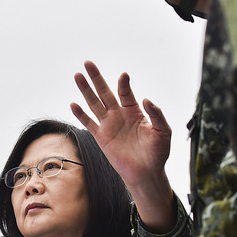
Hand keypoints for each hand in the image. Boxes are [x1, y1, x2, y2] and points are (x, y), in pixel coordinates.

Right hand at [71, 60, 174, 232]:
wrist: (146, 172)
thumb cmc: (157, 152)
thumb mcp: (163, 131)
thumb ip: (156, 114)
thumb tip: (146, 99)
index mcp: (134, 110)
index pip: (125, 92)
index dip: (124, 83)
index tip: (124, 76)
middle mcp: (119, 114)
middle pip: (105, 92)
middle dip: (96, 78)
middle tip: (88, 63)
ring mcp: (109, 125)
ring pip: (94, 103)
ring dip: (85, 90)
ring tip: (77, 76)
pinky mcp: (101, 137)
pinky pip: (88, 123)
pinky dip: (80, 114)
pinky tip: (73, 104)